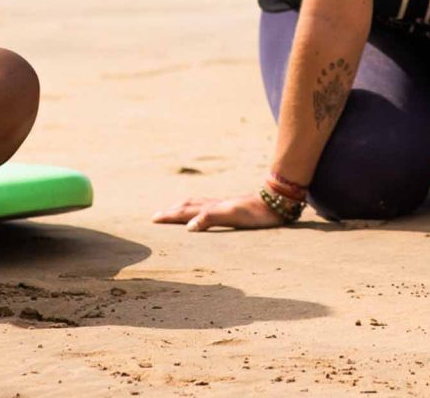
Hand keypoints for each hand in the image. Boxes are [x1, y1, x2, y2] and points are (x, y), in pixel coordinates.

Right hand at [152, 192, 290, 230]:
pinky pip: (207, 206)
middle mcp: (214, 205)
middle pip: (188, 206)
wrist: (275, 202)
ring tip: (174, 210)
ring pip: (196, 204)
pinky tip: (203, 211)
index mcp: (211, 208)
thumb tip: (188, 227)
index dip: (169, 216)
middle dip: (171, 211)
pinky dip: (197, 208)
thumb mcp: (232, 216)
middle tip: (156, 216)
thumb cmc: (254, 213)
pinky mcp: (231, 207)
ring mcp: (222, 205)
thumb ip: (210, 218)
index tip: (153, 219)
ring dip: (182, 208)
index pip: (185, 212)